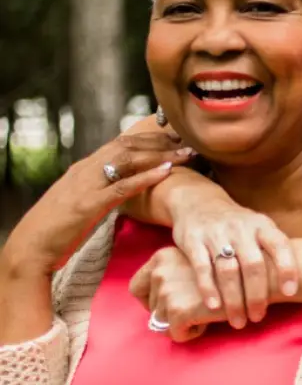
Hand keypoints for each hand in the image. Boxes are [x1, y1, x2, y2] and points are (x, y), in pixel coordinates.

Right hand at [1, 133, 193, 276]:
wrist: (30, 248)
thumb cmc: (57, 229)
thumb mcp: (82, 201)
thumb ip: (101, 190)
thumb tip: (125, 186)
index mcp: (85, 168)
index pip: (122, 143)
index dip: (150, 138)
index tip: (174, 137)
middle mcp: (86, 169)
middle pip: (128, 145)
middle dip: (160, 140)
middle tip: (187, 140)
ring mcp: (86, 185)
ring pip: (128, 160)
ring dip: (160, 155)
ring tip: (185, 154)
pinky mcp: (88, 204)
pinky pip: (121, 186)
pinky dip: (145, 178)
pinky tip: (166, 172)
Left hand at [129, 246, 229, 341]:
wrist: (259, 271)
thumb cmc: (232, 269)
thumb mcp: (197, 261)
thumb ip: (178, 273)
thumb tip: (161, 301)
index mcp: (162, 256)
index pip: (137, 287)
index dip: (150, 301)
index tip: (173, 304)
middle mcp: (160, 270)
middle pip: (151, 308)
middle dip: (174, 315)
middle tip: (200, 307)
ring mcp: (167, 289)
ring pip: (162, 323)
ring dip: (185, 323)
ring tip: (207, 311)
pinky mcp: (178, 309)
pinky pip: (175, 333)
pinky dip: (192, 333)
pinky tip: (209, 320)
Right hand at [168, 189, 297, 328]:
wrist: (200, 202)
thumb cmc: (239, 226)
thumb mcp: (259, 229)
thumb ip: (273, 251)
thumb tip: (295, 286)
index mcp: (262, 225)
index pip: (280, 245)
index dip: (287, 267)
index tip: (290, 292)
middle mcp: (241, 228)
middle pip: (253, 264)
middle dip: (257, 295)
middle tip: (258, 317)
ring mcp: (216, 233)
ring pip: (228, 270)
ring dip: (234, 299)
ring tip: (239, 320)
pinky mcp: (193, 240)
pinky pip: (202, 268)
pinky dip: (209, 289)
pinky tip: (214, 307)